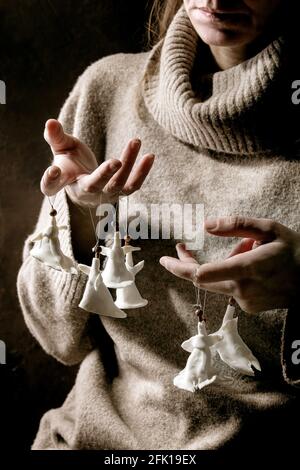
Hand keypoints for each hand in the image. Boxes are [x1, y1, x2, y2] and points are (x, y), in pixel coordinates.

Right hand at [41, 119, 154, 206]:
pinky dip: (142, 172)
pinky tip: (150, 156)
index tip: (54, 170)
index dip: (50, 180)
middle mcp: (84, 193)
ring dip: (129, 163)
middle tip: (116, 161)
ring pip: (118, 183)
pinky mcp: (120, 193)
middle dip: (104, 174)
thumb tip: (50, 122)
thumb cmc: (71, 163)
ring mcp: (104, 195)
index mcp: (64, 183)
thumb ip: (56, 137)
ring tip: (135, 141)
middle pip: (93, 186)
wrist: (85, 182)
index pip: (51, 186)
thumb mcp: (61, 148)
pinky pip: (133, 186)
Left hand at [160, 217, 299, 313]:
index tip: (164, 259)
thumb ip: (237, 225)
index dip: (180, 267)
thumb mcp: (269, 228)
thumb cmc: (294, 251)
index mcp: (248, 268)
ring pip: (217, 282)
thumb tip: (206, 225)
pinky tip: (252, 265)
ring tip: (248, 248)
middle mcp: (243, 289)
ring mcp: (245, 302)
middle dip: (188, 264)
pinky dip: (231, 275)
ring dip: (219, 266)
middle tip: (182, 248)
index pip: (204, 274)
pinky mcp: (248, 308)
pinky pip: (230, 289)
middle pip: (201, 280)